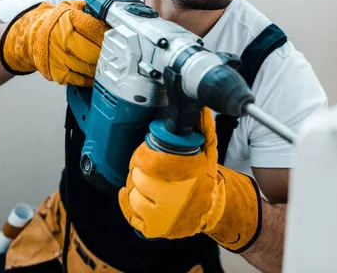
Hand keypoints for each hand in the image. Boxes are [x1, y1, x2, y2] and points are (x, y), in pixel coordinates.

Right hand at [0, 0, 107, 85]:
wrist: (27, 37)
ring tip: (108, 63)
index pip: (95, 29)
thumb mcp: (70, 8)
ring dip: (101, 66)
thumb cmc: (54, 22)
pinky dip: (91, 78)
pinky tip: (97, 74)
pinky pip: (80, 79)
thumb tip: (110, 14)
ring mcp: (58, 58)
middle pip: (94, 51)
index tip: (118, 36)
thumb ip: (89, 10)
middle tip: (116, 52)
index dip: (109, 34)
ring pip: (88, 66)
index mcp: (66, 20)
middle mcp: (61, 39)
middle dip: (107, 52)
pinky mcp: (57, 73)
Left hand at [119, 107, 261, 252]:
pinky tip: (129, 192)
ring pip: (132, 194)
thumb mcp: (208, 152)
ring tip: (144, 180)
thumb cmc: (204, 178)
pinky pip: (129, 213)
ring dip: (134, 184)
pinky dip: (126, 201)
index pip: (151, 162)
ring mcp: (163, 216)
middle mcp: (175, 199)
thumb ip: (204, 129)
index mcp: (188, 177)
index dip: (143, 155)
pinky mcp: (154, 229)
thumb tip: (201, 108)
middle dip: (138, 168)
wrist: (210, 209)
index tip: (145, 152)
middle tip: (144, 165)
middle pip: (138, 177)